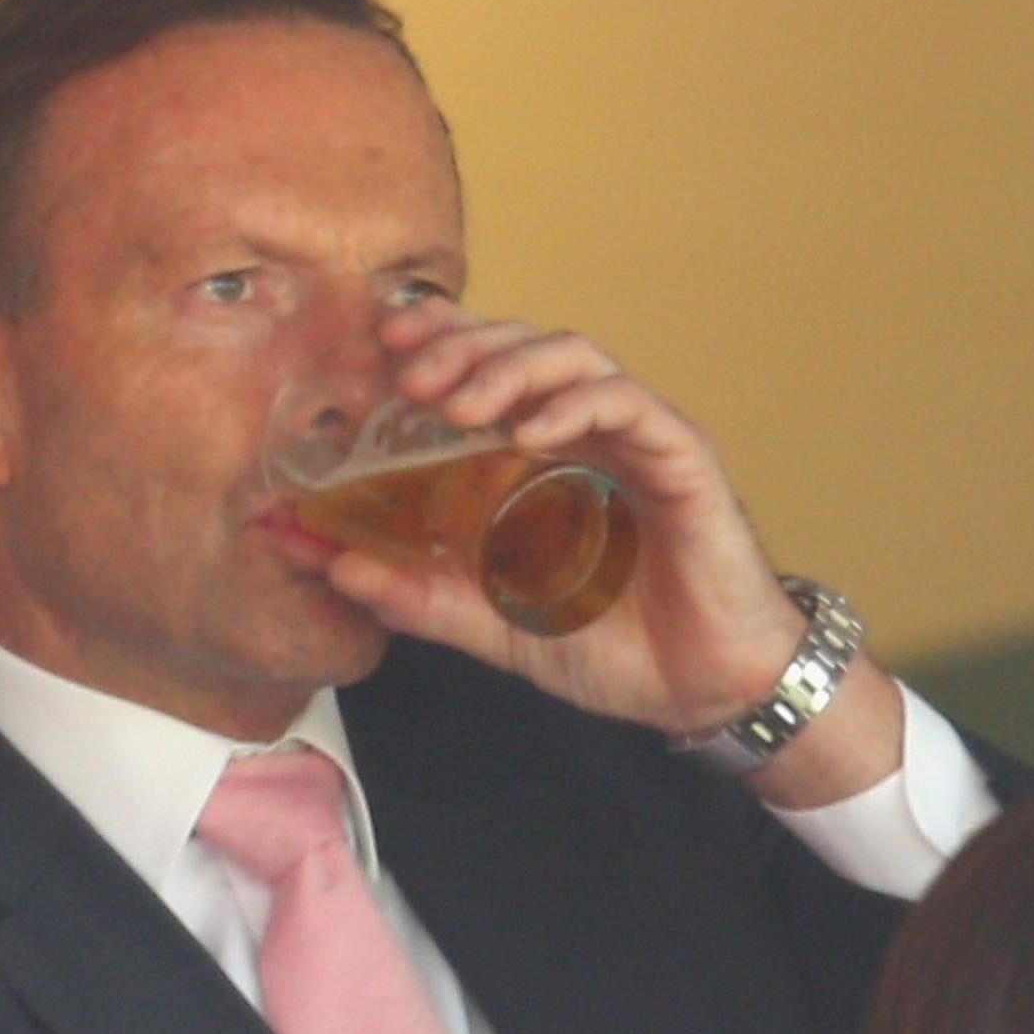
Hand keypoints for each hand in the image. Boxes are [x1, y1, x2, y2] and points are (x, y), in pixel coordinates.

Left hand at [322, 299, 902, 801]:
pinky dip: (578, 405)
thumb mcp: (494, 623)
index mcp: (538, 455)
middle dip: (459, 345)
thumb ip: (419, 595)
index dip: (434, 343)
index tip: (375, 347)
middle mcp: (584, 431)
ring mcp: (634, 437)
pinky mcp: (681, 458)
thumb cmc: (612, 645)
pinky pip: (630, 405)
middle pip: (520, 345)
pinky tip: (535, 431)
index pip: (482, 369)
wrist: (703, 691)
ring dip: (510, 367)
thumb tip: (331, 566)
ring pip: (574, 356)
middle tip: (407, 373)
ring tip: (461, 404)